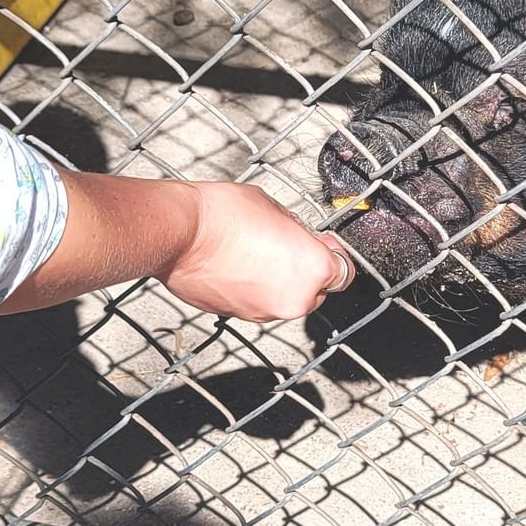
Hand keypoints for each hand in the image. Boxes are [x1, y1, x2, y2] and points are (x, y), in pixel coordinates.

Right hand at [163, 183, 354, 322]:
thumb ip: (297, 232)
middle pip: (316, 290)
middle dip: (307, 270)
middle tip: (289, 244)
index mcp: (314, 270)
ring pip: (285, 298)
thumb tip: (299, 238)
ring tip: (259, 251)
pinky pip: (259, 302)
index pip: (344, 272)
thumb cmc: (225, 216)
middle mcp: (294, 299)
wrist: (181, 234)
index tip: (325, 244)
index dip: (334, 255)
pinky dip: (256, 288)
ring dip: (280, 280)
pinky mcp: (238, 316)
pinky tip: (242, 264)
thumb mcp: (278, 209)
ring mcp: (264, 312)